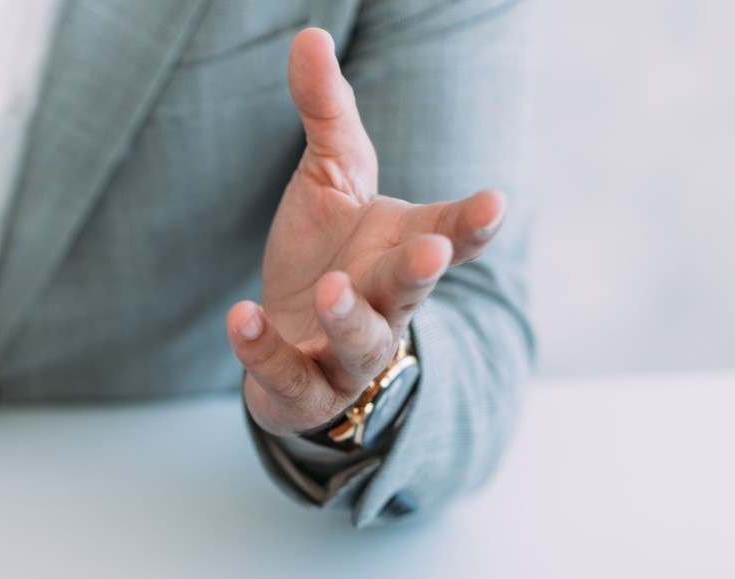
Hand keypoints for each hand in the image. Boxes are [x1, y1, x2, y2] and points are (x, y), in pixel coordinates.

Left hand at [232, 29, 507, 434]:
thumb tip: (309, 37)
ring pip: (361, 343)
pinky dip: (262, 350)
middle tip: (430, 255)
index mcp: (407, 249)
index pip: (451, 234)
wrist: (286, 341)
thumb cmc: (321, 255)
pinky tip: (240, 317)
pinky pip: (286, 374)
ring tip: (332, 288)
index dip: (473, 223)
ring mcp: (348, 353)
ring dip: (350, 317)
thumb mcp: (328, 177)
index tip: (494, 203)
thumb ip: (327, 114)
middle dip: (421, 273)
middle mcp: (388, 304)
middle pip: (411, 290)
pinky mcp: (301, 387)